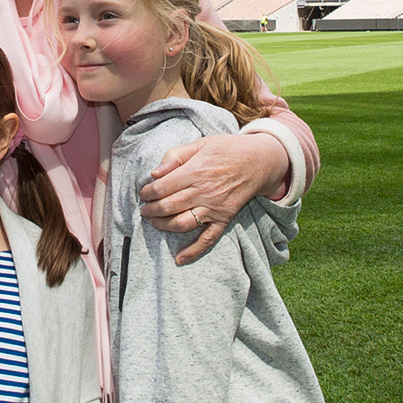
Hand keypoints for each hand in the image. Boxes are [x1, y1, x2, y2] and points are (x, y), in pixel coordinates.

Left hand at [139, 132, 285, 263]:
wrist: (259, 161)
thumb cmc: (226, 149)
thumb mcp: (200, 143)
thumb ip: (175, 155)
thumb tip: (155, 173)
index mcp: (195, 171)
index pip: (162, 187)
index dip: (148, 192)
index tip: (143, 193)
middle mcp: (204, 192)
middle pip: (168, 206)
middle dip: (151, 210)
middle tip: (144, 209)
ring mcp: (214, 208)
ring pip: (182, 223)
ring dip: (164, 226)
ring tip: (154, 222)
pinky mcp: (224, 219)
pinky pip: (208, 239)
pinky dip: (193, 251)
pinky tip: (179, 258)